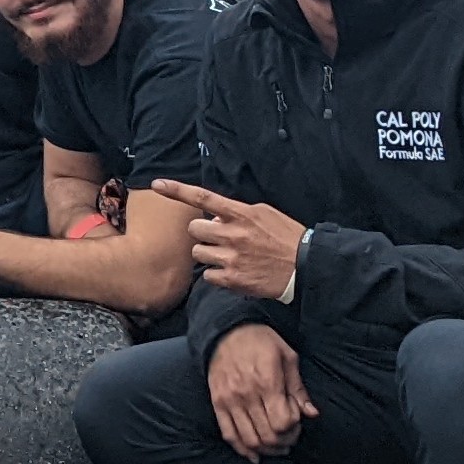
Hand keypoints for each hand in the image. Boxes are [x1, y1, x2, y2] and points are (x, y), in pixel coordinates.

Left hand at [153, 180, 306, 299]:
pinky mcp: (233, 279)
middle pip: (194, 229)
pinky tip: (232, 272)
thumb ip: (238, 212)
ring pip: (198, 253)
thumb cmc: (286, 238)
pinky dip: (216, 275)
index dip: (177, 190)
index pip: (204, 197)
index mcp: (242, 214)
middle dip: (202, 233)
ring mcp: (232, 257)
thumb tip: (215, 217)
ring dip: (207, 254)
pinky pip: (207, 275)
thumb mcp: (265, 214)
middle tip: (218, 238)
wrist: (306, 267)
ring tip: (228, 256)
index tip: (157, 184)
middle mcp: (233, 234)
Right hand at [205, 322, 316, 459]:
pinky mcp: (218, 403)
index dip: (294, 428)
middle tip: (290, 437)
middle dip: (284, 442)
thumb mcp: (288, 357)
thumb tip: (311, 413)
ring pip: (249, 439)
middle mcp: (246, 394)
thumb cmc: (262, 342)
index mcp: (267, 381)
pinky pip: (229, 434)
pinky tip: (254, 454)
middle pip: (268, 435)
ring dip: (267, 449)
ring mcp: (229, 400)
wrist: (227, 330)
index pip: (283, 422)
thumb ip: (299, 388)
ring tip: (276, 446)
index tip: (297, 420)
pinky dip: (242, 449)